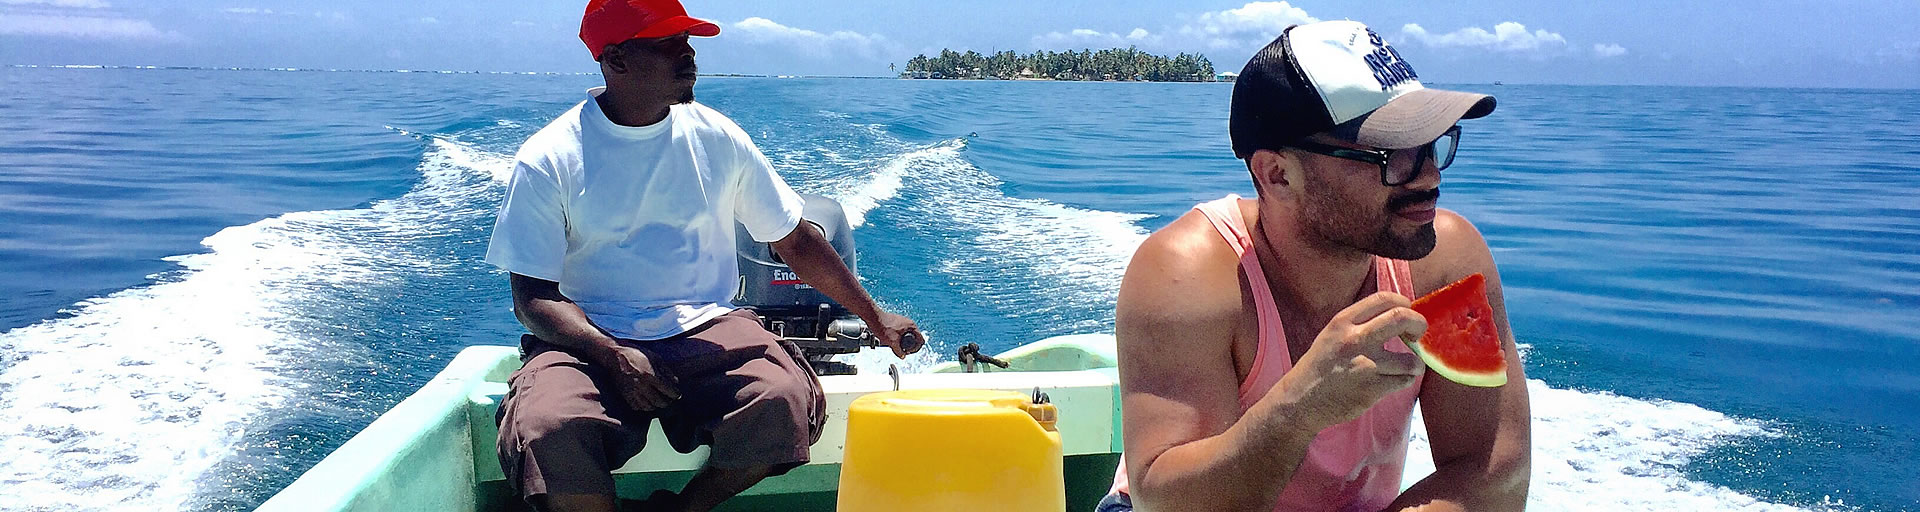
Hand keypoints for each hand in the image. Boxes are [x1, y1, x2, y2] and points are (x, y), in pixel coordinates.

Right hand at [604, 345, 679, 411]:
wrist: (615, 356)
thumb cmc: (636, 354)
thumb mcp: (654, 358)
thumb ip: (666, 371)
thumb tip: (676, 383)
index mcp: (651, 375)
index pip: (668, 391)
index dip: (675, 394)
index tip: (677, 394)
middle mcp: (642, 386)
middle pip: (659, 401)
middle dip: (667, 402)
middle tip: (669, 399)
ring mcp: (633, 392)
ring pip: (648, 407)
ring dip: (656, 405)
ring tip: (659, 401)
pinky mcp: (625, 395)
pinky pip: (637, 407)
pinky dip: (644, 407)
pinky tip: (647, 402)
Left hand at [866, 311, 924, 358]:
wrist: (873, 318)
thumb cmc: (883, 326)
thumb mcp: (892, 342)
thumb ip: (899, 351)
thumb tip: (903, 356)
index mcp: (911, 326)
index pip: (920, 340)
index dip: (916, 348)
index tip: (908, 352)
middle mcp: (909, 323)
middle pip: (914, 338)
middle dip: (909, 346)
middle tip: (903, 351)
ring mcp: (903, 322)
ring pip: (907, 335)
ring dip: (904, 342)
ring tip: (897, 346)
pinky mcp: (896, 323)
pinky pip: (901, 332)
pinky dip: (899, 338)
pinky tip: (892, 341)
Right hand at [1273, 292, 1426, 429]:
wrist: (1300, 401)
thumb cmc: (1321, 367)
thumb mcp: (1332, 335)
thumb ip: (1360, 323)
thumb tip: (1399, 314)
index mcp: (1342, 322)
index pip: (1384, 299)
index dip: (1404, 303)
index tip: (1407, 313)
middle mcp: (1354, 340)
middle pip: (1401, 318)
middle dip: (1419, 324)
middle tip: (1418, 334)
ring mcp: (1364, 366)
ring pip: (1410, 359)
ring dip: (1414, 364)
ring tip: (1405, 367)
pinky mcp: (1371, 389)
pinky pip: (1404, 380)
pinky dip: (1405, 380)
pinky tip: (1393, 381)